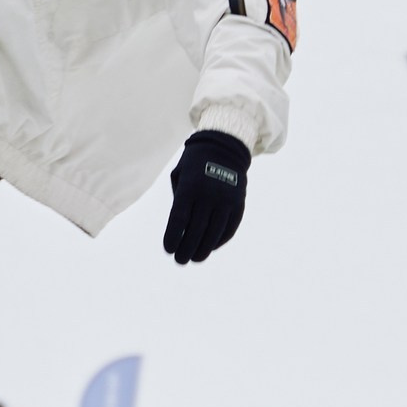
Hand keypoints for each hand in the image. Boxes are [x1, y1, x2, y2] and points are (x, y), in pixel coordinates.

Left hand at [162, 130, 249, 263]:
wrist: (225, 146)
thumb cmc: (194, 163)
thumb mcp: (180, 175)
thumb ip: (179, 200)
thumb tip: (180, 230)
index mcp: (190, 187)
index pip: (179, 219)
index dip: (173, 237)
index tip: (168, 249)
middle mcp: (209, 195)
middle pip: (196, 230)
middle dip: (186, 248)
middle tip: (180, 260)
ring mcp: (226, 200)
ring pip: (214, 233)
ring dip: (204, 249)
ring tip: (195, 258)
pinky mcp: (238, 203)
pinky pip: (229, 228)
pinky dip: (220, 240)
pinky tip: (211, 247)